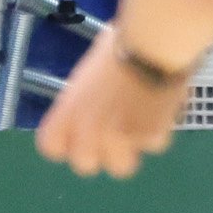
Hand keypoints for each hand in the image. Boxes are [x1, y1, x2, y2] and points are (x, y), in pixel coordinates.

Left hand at [35, 28, 188, 176]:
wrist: (154, 48)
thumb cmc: (120, 45)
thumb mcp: (90, 73)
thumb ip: (85, 98)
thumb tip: (94, 101)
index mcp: (68, 110)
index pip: (50, 147)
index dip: (64, 144)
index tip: (76, 136)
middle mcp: (88, 130)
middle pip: (84, 166)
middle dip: (98, 154)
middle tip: (112, 136)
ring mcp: (120, 139)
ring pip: (121, 167)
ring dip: (129, 151)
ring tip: (140, 128)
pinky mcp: (150, 139)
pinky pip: (153, 146)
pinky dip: (159, 132)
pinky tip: (162, 110)